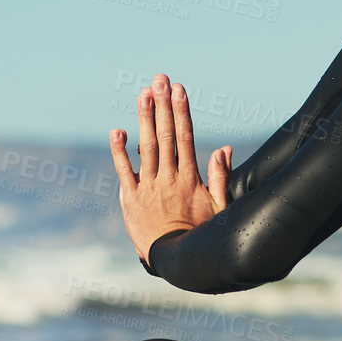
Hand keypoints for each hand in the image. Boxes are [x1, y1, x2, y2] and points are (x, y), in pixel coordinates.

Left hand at [108, 73, 232, 265]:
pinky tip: (118, 131)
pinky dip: (120, 151)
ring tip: (143, 94)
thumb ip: (220, 177)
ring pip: (146, 147)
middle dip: (163, 105)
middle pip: (165, 135)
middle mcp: (168, 178)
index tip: (179, 89)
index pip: (184, 137)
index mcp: (189, 178)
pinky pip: (124, 171)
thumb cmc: (199, 234)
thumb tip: (223, 149)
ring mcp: (148, 187)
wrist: (174, 260)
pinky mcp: (130, 198)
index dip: (181, 111)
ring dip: (144, 119)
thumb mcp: (218, 208)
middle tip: (159, 80)